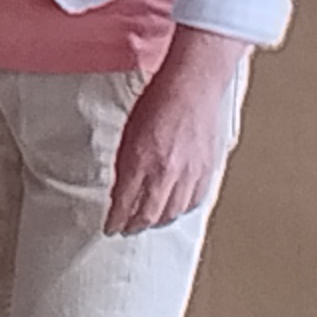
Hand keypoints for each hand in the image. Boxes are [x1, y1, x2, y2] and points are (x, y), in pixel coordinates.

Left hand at [108, 28, 249, 234]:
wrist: (192, 87)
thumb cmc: (159, 101)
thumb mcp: (129, 133)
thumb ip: (125, 166)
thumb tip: (121, 190)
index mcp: (141, 162)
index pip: (125, 205)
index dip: (116, 221)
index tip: (111, 227)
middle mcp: (166, 173)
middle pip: (148, 216)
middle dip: (134, 226)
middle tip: (127, 229)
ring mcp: (189, 174)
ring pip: (172, 213)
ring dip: (157, 221)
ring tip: (148, 222)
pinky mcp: (206, 172)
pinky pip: (193, 202)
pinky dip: (181, 210)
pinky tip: (175, 209)